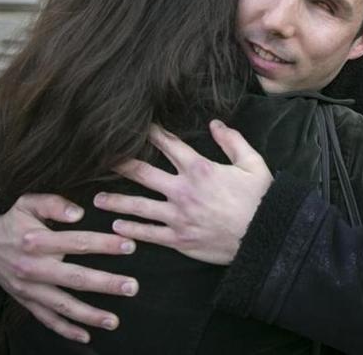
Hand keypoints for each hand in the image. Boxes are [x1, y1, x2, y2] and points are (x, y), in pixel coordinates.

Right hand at [0, 194, 138, 342]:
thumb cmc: (15, 222)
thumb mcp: (27, 203)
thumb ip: (53, 204)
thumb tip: (79, 212)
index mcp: (36, 241)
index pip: (76, 242)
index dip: (104, 244)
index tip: (129, 246)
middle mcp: (33, 268)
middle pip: (74, 278)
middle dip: (105, 284)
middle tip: (131, 286)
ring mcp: (30, 289)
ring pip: (62, 305)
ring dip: (89, 315)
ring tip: (114, 320)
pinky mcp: (27, 302)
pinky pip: (47, 319)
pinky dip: (65, 330)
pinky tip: (86, 336)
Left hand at [100, 120, 272, 264]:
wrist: (264, 237)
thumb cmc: (261, 199)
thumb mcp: (253, 164)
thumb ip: (233, 141)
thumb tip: (215, 124)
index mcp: (200, 169)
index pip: (169, 145)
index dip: (152, 133)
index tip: (137, 125)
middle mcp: (183, 191)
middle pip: (142, 173)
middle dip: (120, 164)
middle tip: (100, 159)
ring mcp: (178, 217)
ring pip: (138, 206)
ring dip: (116, 201)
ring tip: (98, 199)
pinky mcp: (179, 239)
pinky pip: (149, 234)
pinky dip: (131, 230)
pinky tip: (117, 226)